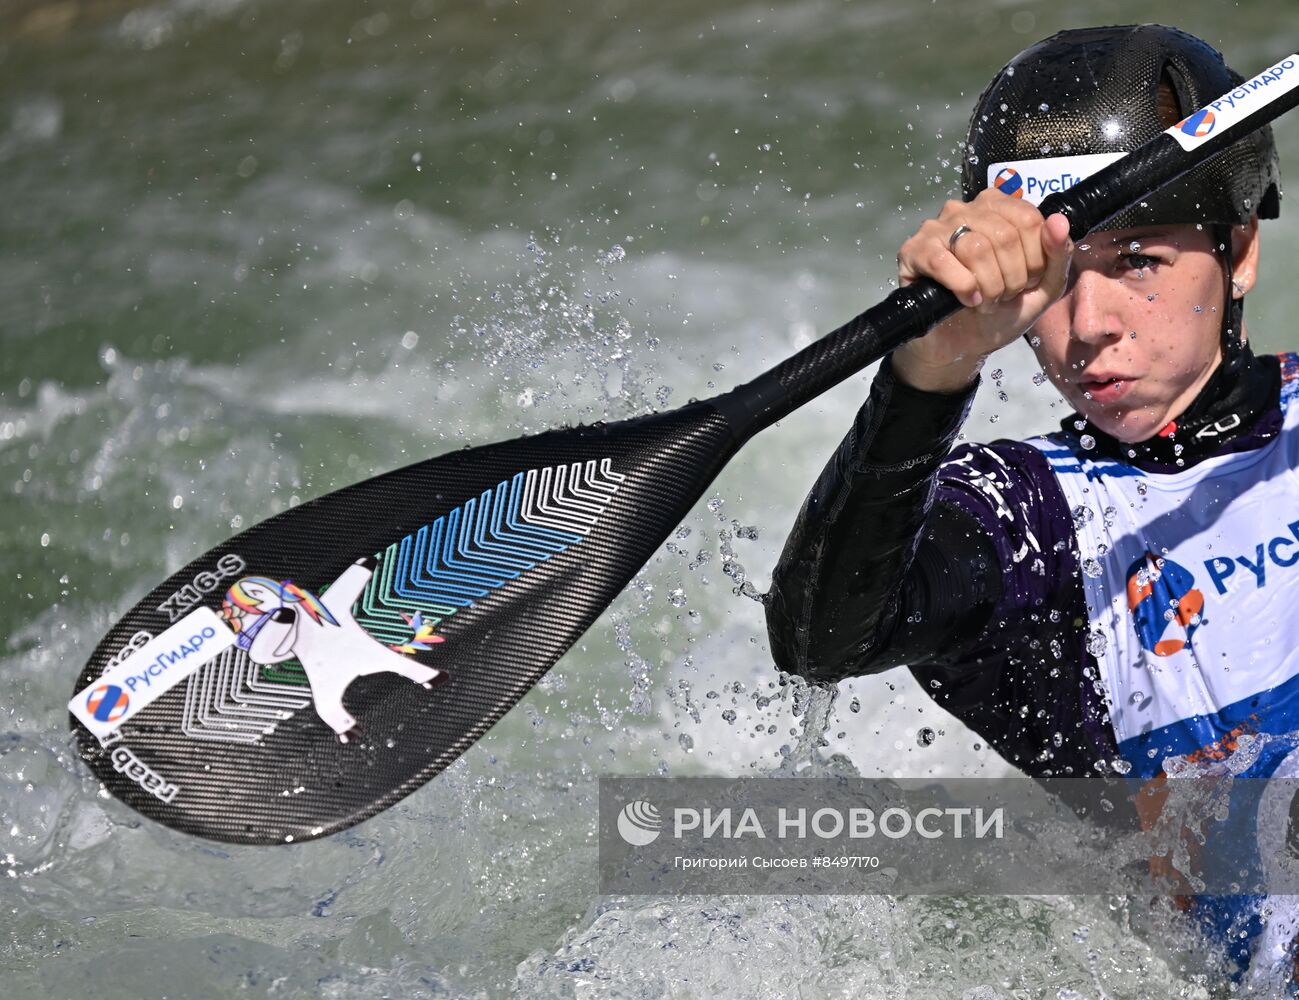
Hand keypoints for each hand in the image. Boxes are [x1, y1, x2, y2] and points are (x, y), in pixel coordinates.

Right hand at [892, 189, 1073, 391]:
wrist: (963, 345)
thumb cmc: (1001, 311)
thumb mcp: (1043, 287)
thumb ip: (1059, 254)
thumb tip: (1059, 221)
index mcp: (999, 207)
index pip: (1029, 219)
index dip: (1035, 259)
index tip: (1026, 281)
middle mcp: (966, 208)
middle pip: (1005, 236)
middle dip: (1012, 278)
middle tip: (1003, 296)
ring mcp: (936, 227)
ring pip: (976, 248)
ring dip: (988, 286)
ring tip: (985, 300)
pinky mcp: (913, 251)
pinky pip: (943, 262)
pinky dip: (963, 287)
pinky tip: (967, 300)